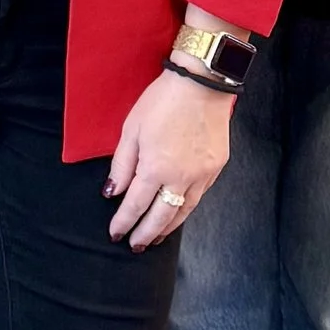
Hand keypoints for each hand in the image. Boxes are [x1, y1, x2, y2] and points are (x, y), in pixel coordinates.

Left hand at [105, 65, 232, 247]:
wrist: (203, 83)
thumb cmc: (163, 101)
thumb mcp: (132, 128)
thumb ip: (122, 165)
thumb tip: (113, 192)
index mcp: (156, 168)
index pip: (136, 205)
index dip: (124, 222)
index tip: (115, 234)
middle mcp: (181, 178)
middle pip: (161, 217)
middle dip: (146, 234)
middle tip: (136, 246)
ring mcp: (202, 175)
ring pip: (184, 212)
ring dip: (168, 227)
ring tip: (157, 237)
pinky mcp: (216, 168)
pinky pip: (199, 196)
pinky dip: (186, 209)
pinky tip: (178, 212)